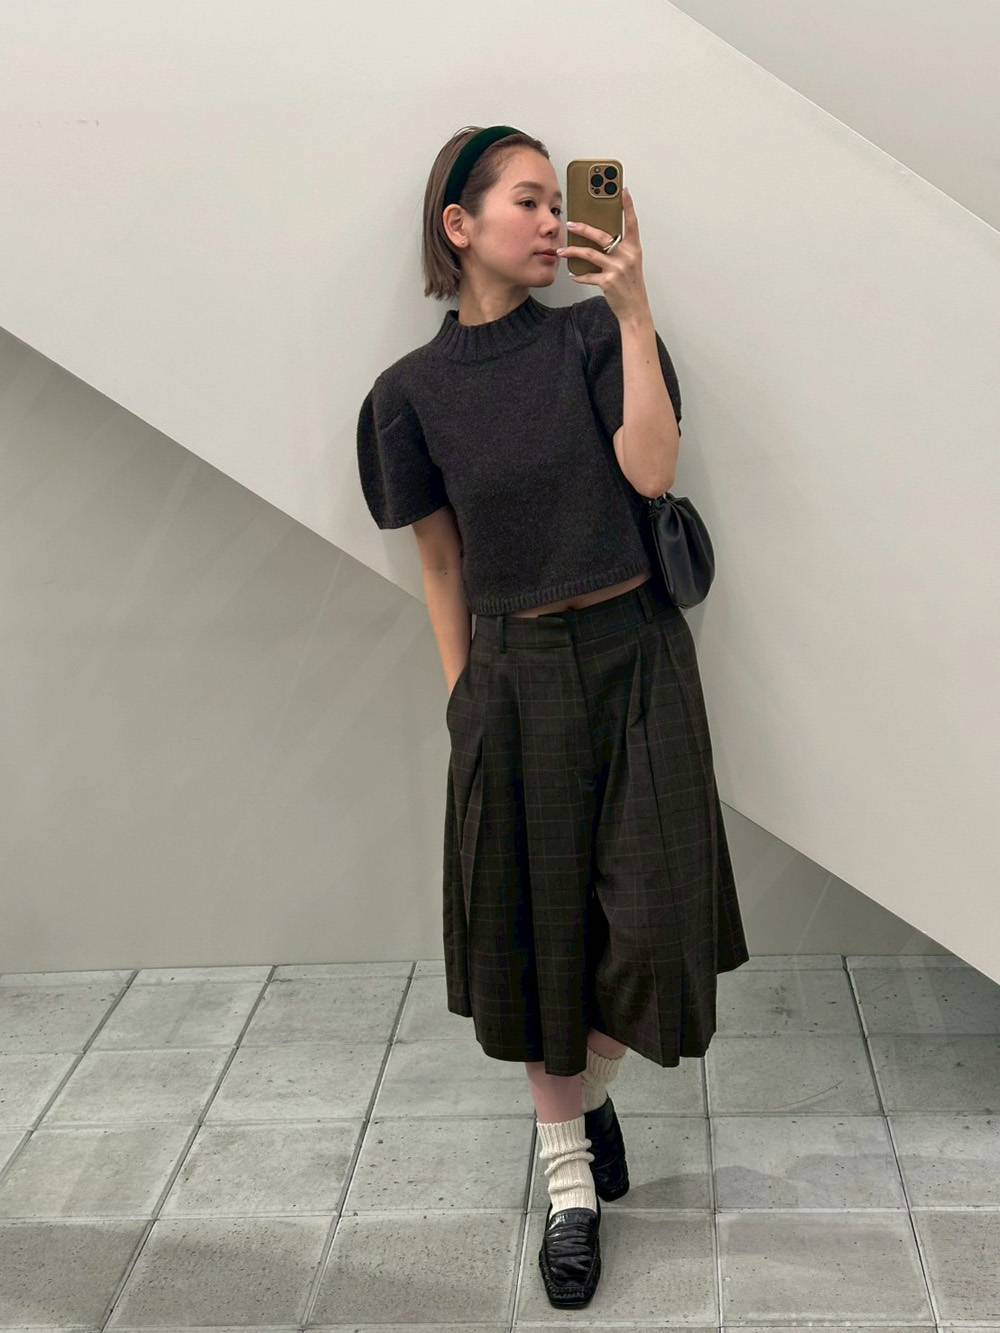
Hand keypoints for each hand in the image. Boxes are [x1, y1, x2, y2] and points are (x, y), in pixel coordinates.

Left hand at [555, 185, 650, 324]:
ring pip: (590, 254)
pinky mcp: (608, 282)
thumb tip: (601, 238)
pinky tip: (572, 274)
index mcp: (634, 249)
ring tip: (562, 250)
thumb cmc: (631, 285)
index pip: (632, 223)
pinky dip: (579, 275)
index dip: (628, 207)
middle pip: (602, 236)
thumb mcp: (631, 263)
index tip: (623, 191)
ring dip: (573, 251)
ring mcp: (617, 269)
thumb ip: (620, 249)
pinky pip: (588, 276)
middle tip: (570, 223)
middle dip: (583, 228)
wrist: (635, 309)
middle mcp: (626, 256)